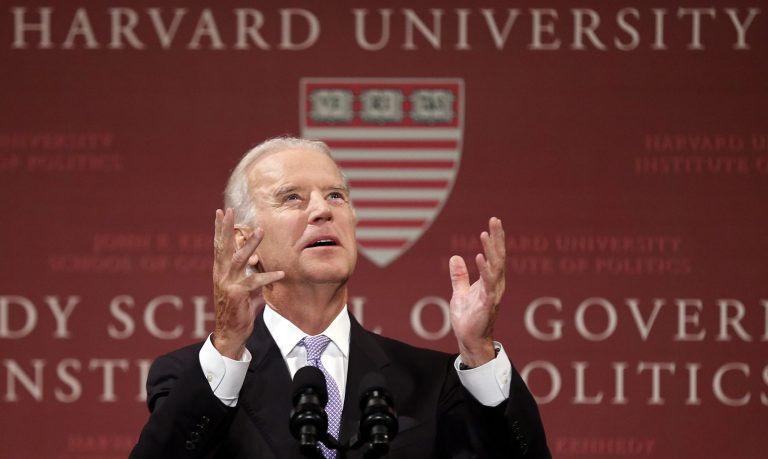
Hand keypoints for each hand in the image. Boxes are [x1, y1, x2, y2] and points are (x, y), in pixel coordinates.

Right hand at [212, 208, 283, 358]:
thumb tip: (253, 256)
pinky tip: (280, 273)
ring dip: (251, 244)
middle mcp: (221, 274)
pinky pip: (255, 282)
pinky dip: (268, 277)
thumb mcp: (237, 285)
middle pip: (223, 246)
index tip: (220, 211)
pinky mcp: (238, 294)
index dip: (219, 228)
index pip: (219, 245)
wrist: (229, 332)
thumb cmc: (235, 308)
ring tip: (261, 230)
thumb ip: (242, 270)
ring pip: (240, 259)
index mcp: (220, 271)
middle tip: (229, 210)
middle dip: (226, 227)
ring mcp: (228, 284)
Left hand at [449, 217, 505, 366]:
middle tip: (495, 219)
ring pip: (495, 267)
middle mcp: (496, 285)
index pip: (495, 256)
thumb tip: (455, 257)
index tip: (493, 222)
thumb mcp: (460, 293)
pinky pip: (488, 284)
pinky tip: (479, 256)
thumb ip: (459, 276)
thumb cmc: (468, 319)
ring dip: (491, 249)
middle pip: (499, 257)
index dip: (495, 239)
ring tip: (485, 233)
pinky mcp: (487, 303)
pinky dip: (484, 269)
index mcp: (490, 281)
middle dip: (497, 238)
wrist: (469, 340)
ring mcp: (493, 294)